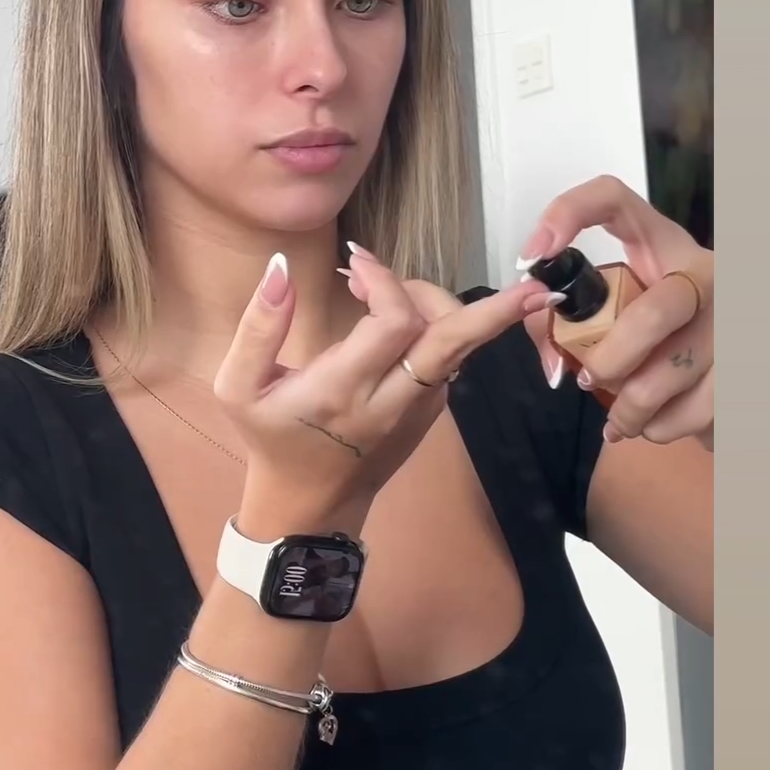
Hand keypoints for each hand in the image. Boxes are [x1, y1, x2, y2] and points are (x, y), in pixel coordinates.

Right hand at [214, 247, 558, 520]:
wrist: (308, 507)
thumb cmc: (270, 439)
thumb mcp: (237, 387)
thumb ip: (258, 326)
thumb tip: (281, 268)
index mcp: (341, 392)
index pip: (392, 323)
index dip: (385, 281)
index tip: (357, 262)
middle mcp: (390, 403)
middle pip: (453, 343)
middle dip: (495, 311)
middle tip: (533, 281)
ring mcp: (419, 412)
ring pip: (455, 349)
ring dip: (442, 306)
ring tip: (387, 288)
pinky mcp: (430, 416)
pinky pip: (448, 362)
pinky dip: (437, 329)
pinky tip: (399, 316)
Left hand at [518, 175, 712, 452]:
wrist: (727, 358)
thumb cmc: (654, 333)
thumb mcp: (614, 311)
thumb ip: (560, 327)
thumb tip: (556, 366)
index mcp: (664, 245)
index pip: (613, 199)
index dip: (568, 215)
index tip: (534, 256)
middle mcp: (705, 272)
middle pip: (652, 316)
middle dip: (610, 360)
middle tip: (589, 378)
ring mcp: (733, 319)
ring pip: (669, 377)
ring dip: (632, 410)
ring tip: (623, 417)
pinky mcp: (745, 368)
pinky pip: (693, 412)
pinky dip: (662, 428)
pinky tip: (656, 423)